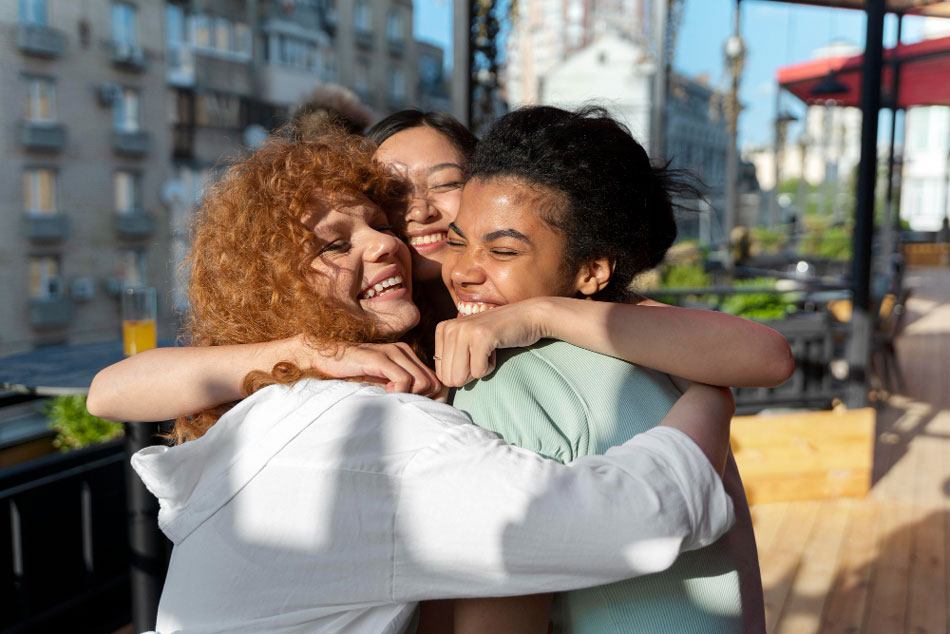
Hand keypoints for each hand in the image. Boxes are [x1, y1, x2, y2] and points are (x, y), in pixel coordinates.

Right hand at [291, 337, 440, 396]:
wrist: (324, 359)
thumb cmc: (352, 374)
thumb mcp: (381, 383)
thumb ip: (402, 389)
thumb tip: (424, 404)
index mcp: (407, 356)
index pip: (435, 379)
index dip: (430, 397)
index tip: (412, 405)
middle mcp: (403, 351)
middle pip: (433, 382)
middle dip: (422, 398)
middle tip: (401, 401)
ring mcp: (392, 352)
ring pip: (422, 381)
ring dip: (410, 395)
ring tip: (391, 396)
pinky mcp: (379, 357)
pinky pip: (404, 379)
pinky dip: (400, 391)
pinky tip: (386, 393)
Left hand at [434, 298, 547, 386]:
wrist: (527, 317)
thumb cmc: (497, 334)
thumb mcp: (467, 341)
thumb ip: (451, 357)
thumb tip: (443, 385)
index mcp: (443, 329)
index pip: (441, 373)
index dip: (462, 372)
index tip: (474, 353)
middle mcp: (450, 328)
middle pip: (450, 378)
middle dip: (469, 374)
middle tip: (481, 354)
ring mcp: (465, 331)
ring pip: (461, 377)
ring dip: (479, 370)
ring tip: (487, 350)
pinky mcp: (481, 337)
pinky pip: (479, 372)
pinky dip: (490, 367)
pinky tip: (495, 348)